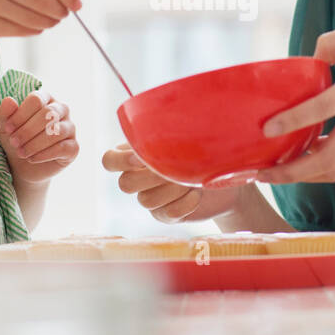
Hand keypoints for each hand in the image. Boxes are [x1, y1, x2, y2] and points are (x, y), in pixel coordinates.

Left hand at [0, 91, 78, 184]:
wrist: (23, 165)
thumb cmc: (16, 139)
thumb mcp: (6, 127)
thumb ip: (5, 113)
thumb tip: (9, 100)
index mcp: (46, 99)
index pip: (36, 100)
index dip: (20, 115)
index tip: (8, 129)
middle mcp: (61, 110)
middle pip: (48, 113)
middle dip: (27, 130)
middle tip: (14, 142)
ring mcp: (70, 128)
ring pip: (56, 131)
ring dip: (34, 144)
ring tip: (21, 152)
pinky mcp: (73, 147)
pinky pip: (63, 148)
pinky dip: (44, 154)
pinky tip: (32, 158)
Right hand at [101, 143, 243, 222]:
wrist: (224, 178)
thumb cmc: (204, 149)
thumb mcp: (189, 136)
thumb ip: (172, 130)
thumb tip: (170, 120)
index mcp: (136, 154)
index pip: (109, 160)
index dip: (119, 161)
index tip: (142, 157)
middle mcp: (139, 178)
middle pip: (124, 185)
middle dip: (151, 177)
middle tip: (175, 169)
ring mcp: (151, 197)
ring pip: (145, 201)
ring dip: (172, 190)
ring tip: (193, 181)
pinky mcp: (166, 215)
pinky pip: (165, 214)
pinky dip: (183, 205)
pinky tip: (197, 195)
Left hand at [254, 19, 334, 183]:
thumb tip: (311, 57)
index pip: (321, 109)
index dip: (293, 121)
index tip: (267, 129)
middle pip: (325, 159)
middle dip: (290, 172)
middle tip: (261, 174)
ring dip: (303, 176)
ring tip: (275, 175)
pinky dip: (323, 162)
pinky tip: (304, 156)